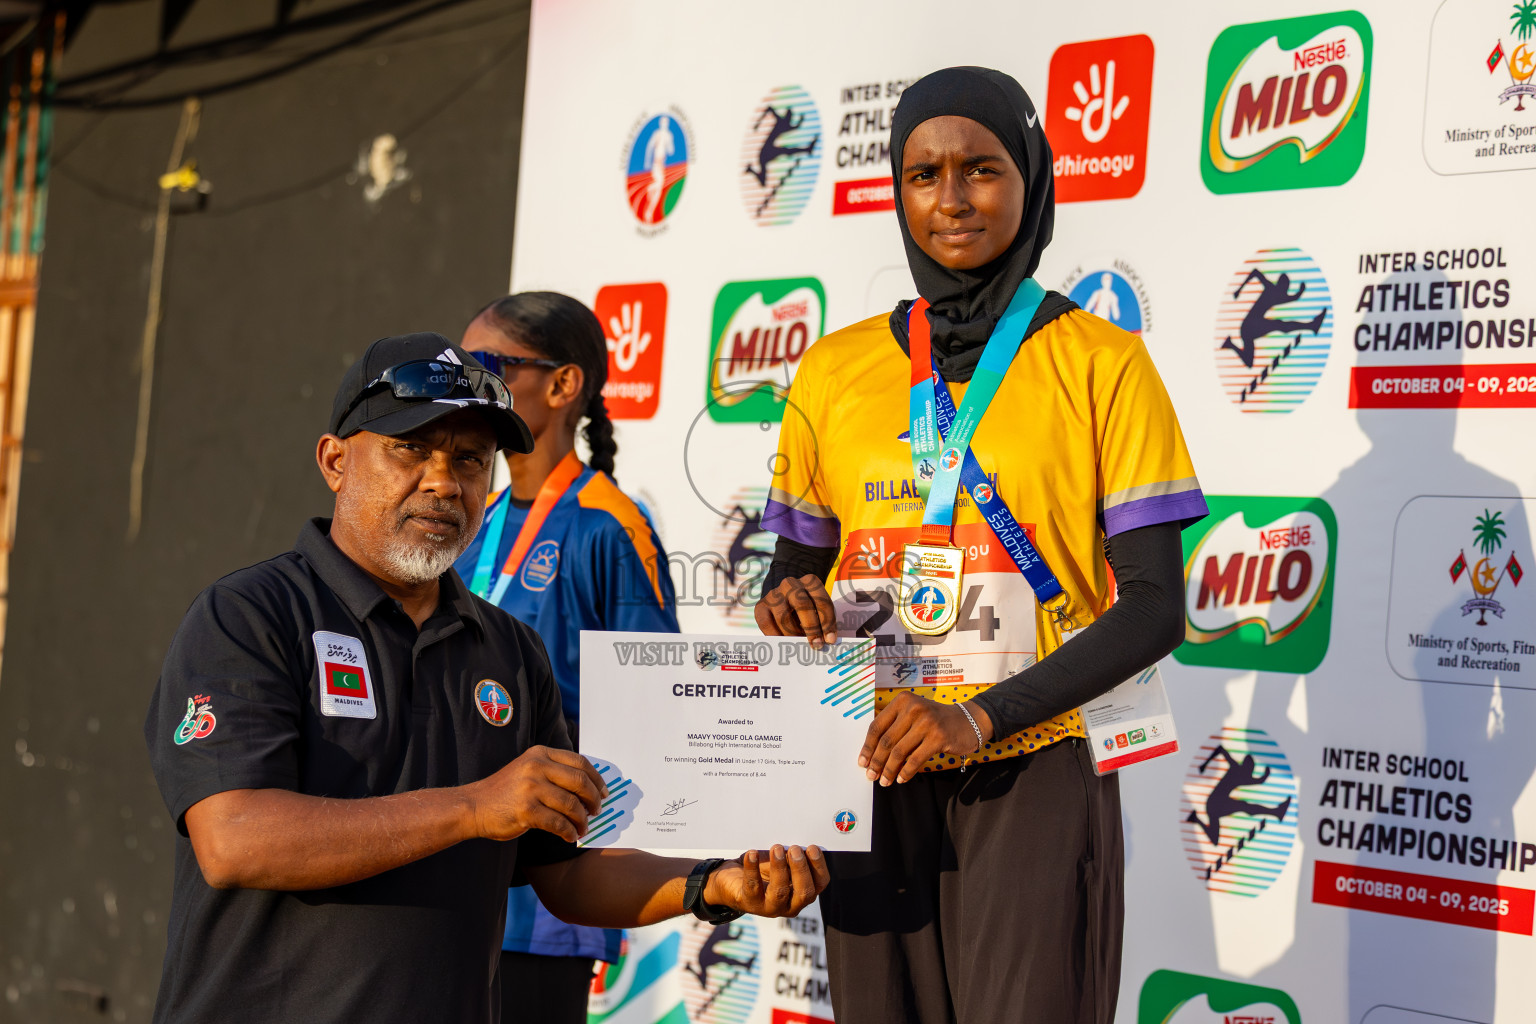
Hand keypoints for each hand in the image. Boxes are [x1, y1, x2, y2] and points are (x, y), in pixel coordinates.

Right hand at [466, 746, 608, 842]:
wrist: (473, 806)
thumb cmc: (505, 792)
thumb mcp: (528, 769)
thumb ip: (554, 771)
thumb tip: (589, 786)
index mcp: (540, 754)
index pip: (580, 762)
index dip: (597, 779)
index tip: (604, 792)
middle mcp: (536, 767)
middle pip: (580, 782)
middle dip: (594, 799)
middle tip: (597, 811)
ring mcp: (531, 788)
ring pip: (571, 804)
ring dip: (582, 820)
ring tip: (584, 828)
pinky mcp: (526, 811)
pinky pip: (558, 823)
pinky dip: (569, 832)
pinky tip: (570, 837)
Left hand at [702, 845, 829, 916]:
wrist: (731, 880)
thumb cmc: (762, 869)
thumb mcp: (781, 862)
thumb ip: (792, 858)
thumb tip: (798, 844)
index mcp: (803, 893)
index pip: (820, 884)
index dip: (818, 866)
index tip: (812, 848)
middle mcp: (790, 905)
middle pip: (804, 893)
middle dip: (801, 869)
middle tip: (795, 850)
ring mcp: (770, 908)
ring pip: (780, 892)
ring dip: (779, 868)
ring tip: (776, 849)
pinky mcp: (750, 903)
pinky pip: (753, 886)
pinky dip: (752, 868)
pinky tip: (752, 854)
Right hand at [754, 574, 837, 648]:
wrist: (782, 597)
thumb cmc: (806, 607)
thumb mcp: (816, 607)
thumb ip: (821, 620)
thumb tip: (825, 641)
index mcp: (809, 582)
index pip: (821, 600)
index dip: (827, 622)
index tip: (830, 640)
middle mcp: (791, 584)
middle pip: (802, 604)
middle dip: (811, 628)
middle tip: (817, 645)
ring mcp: (774, 594)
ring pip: (783, 616)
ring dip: (793, 634)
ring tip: (799, 644)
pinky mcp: (760, 606)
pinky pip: (766, 623)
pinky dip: (775, 636)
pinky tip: (783, 643)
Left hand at [858, 693, 993, 785]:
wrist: (968, 720)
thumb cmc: (935, 720)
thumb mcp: (913, 714)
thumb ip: (894, 727)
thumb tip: (872, 754)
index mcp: (902, 701)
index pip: (877, 726)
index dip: (867, 747)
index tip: (862, 762)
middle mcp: (913, 709)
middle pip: (886, 741)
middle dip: (876, 762)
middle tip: (871, 775)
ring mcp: (927, 722)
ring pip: (899, 752)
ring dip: (889, 770)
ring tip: (884, 781)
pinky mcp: (938, 737)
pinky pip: (915, 760)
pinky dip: (905, 772)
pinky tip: (900, 779)